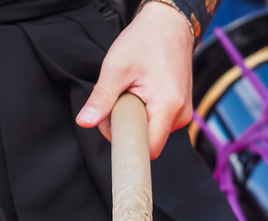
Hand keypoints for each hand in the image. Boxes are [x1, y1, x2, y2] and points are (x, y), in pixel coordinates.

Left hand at [75, 1, 195, 158]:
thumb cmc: (145, 40)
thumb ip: (101, 98)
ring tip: (129, 91)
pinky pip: (156, 122)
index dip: (126, 144)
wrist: (168, 24)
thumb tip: (85, 122)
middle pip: (146, 141)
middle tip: (116, 99)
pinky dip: (142, 112)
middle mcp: (181, 113)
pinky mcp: (179, 108)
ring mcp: (182, 112)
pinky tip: (138, 92)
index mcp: (168, 106)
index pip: (148, 149)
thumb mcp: (116, 67)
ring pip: (150, 131)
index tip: (112, 127)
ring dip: (133, 118)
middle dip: (125, 127)